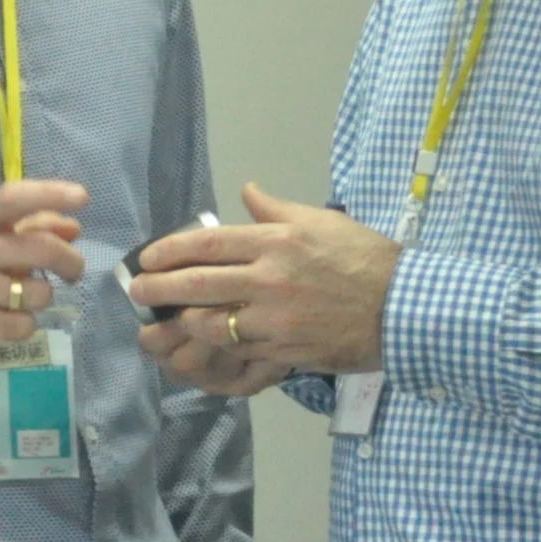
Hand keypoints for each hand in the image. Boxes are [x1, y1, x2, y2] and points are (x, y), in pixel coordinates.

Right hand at [0, 179, 89, 376]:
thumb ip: (35, 229)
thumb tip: (73, 228)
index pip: (13, 198)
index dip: (50, 193)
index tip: (83, 197)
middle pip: (40, 247)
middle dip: (70, 261)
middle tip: (74, 271)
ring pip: (39, 291)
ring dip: (42, 298)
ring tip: (24, 299)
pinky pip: (26, 324)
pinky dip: (27, 325)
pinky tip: (10, 320)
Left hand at [129, 180, 397, 390]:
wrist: (402, 307)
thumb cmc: (365, 259)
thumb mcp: (322, 222)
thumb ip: (278, 209)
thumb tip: (247, 192)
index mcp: (277, 241)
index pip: (209, 244)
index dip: (170, 251)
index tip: (148, 257)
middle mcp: (270, 278)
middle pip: (199, 285)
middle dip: (160, 289)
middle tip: (138, 291)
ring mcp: (276, 317)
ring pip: (213, 322)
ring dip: (183, 322)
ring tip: (167, 319)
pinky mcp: (284, 349)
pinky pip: (238, 349)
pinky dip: (216, 346)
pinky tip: (203, 341)